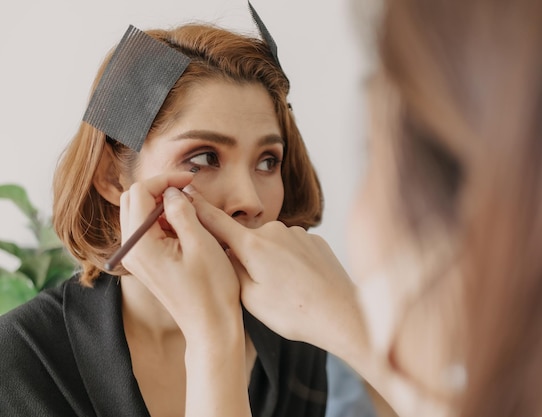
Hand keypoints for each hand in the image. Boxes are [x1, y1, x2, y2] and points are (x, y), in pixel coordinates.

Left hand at [119, 173, 241, 342]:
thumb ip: (182, 211)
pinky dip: (163, 222)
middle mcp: (131, 251)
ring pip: (139, 215)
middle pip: (133, 201)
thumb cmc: (211, 288)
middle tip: (188, 191)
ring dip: (162, 206)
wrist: (211, 325)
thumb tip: (172, 191)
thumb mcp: (201, 242)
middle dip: (159, 190)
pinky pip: (147, 232)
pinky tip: (186, 228)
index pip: (139, 193)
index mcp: (141, 244)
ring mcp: (137, 259)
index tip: (190, 179)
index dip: (164, 179)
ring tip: (191, 211)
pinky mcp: (146, 264)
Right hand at [186, 184, 366, 355]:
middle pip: (246, 237)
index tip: (184, 197)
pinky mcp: (315, 239)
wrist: (341, 313)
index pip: (216, 220)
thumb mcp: (250, 297)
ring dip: (270, 260)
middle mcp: (274, 230)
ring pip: (271, 244)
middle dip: (245, 256)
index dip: (198, 210)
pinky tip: (301, 283)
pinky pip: (292, 247)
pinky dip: (291, 262)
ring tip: (285, 290)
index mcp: (253, 244)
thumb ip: (231, 269)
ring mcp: (297, 233)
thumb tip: (222, 252)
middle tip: (258, 287)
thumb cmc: (294, 312)